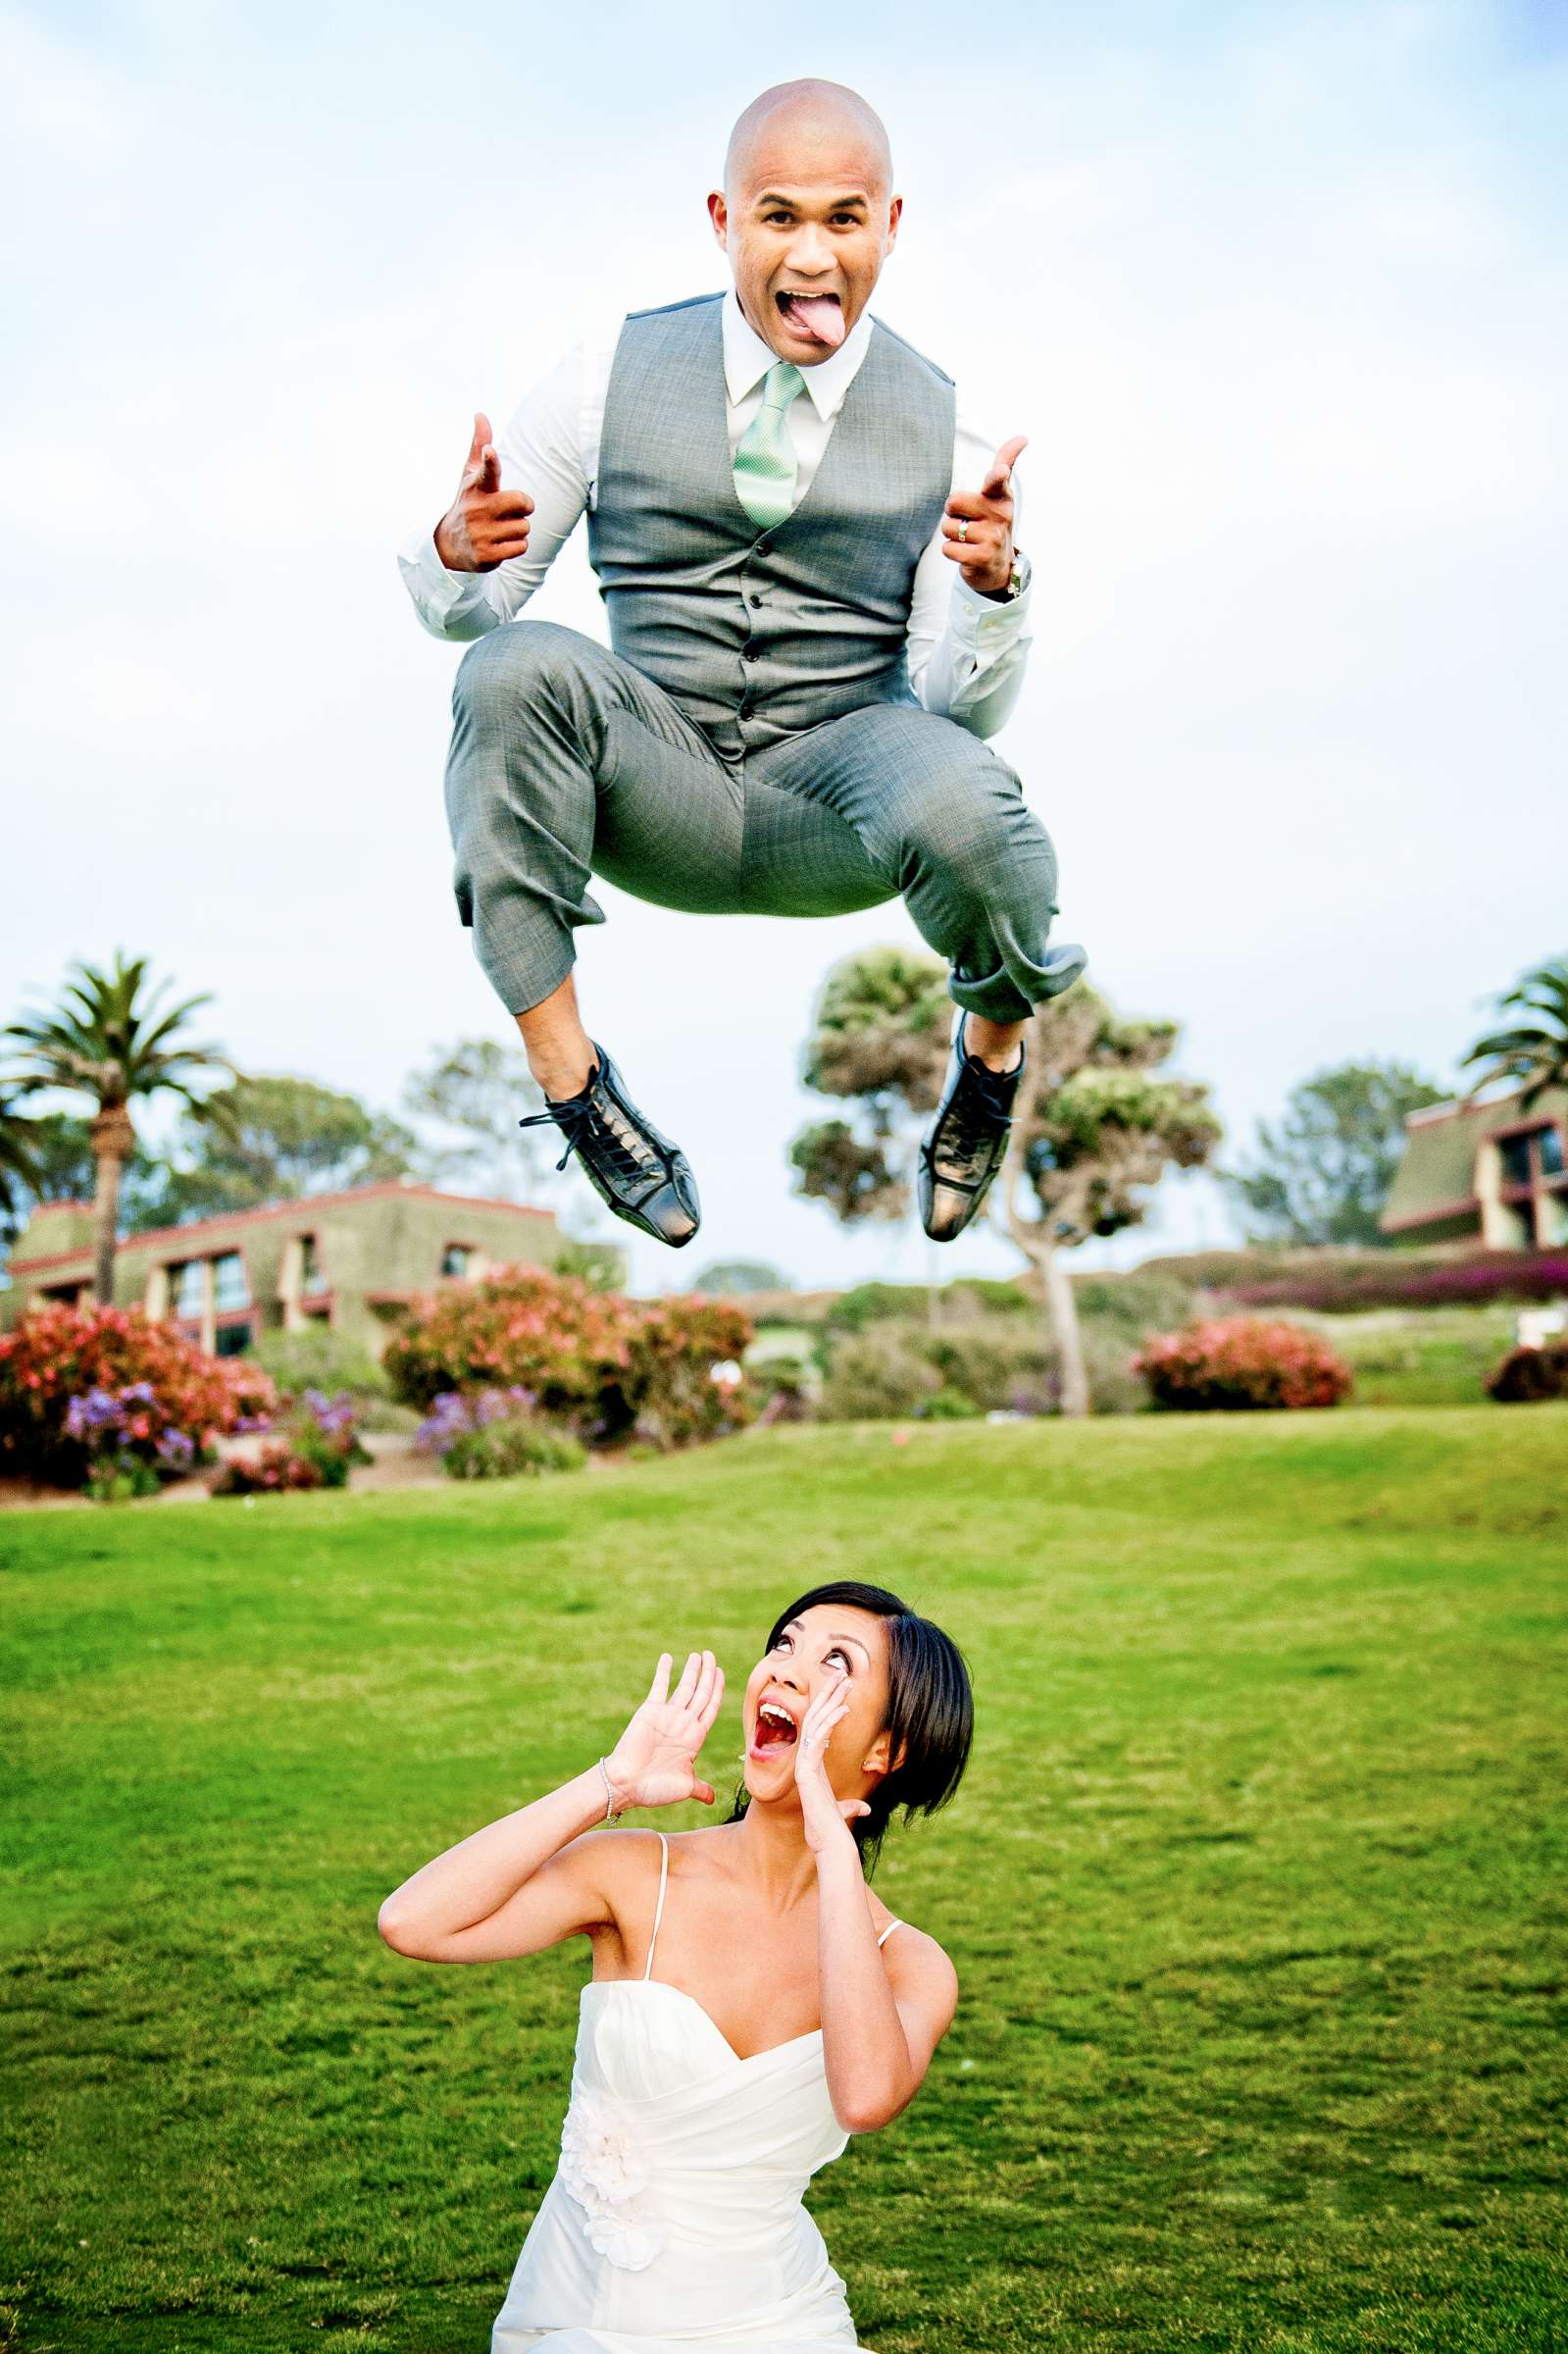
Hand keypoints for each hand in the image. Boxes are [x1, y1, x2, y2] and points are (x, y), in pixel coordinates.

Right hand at [432, 411, 536, 573]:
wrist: (449, 546)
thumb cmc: (468, 503)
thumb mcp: (469, 475)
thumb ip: (479, 446)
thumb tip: (480, 414)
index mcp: (476, 487)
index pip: (486, 470)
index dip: (490, 460)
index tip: (490, 452)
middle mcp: (477, 509)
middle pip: (524, 502)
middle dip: (523, 507)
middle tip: (508, 510)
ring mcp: (481, 534)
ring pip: (524, 527)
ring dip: (517, 529)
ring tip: (498, 529)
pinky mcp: (487, 556)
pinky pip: (521, 547)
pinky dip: (515, 546)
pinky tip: (499, 544)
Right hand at [602, 1650, 724, 1810]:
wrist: (626, 1785)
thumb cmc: (654, 1789)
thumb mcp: (684, 1787)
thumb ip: (700, 1788)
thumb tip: (712, 1799)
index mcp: (695, 1738)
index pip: (711, 1707)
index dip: (718, 1690)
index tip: (721, 1673)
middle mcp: (683, 1724)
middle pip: (701, 1692)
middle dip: (708, 1674)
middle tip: (711, 1655)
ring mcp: (667, 1716)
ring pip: (684, 1687)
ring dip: (691, 1670)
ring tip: (697, 1654)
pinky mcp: (649, 1711)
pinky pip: (659, 1687)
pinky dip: (663, 1672)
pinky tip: (667, 1657)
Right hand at [793, 1667, 871, 1854]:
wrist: (830, 1845)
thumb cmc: (833, 1830)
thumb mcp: (846, 1810)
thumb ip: (852, 1806)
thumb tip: (865, 1808)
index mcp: (812, 1768)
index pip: (818, 1730)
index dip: (829, 1709)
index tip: (841, 1691)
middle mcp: (805, 1763)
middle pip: (814, 1720)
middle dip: (828, 1696)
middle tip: (842, 1674)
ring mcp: (804, 1766)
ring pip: (814, 1725)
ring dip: (830, 1701)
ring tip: (845, 1682)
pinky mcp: (806, 1772)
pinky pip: (817, 1741)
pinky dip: (829, 1723)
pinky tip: (844, 1709)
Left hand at [941, 433, 1024, 597]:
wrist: (998, 566)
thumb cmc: (992, 523)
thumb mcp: (1000, 495)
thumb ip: (1006, 464)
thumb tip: (1022, 437)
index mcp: (1001, 496)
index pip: (998, 480)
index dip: (997, 475)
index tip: (999, 472)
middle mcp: (1000, 515)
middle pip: (953, 501)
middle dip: (953, 513)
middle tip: (968, 521)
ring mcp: (992, 537)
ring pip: (948, 527)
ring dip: (952, 535)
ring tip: (969, 539)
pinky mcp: (981, 557)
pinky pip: (948, 548)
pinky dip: (952, 552)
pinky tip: (967, 553)